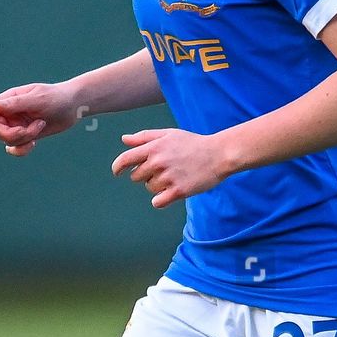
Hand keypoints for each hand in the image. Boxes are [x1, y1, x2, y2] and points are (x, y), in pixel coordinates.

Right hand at [0, 80, 82, 155]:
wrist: (74, 106)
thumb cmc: (56, 97)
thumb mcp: (37, 99)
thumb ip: (16, 103)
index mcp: (8, 100)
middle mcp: (10, 113)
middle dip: (11, 134)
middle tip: (30, 129)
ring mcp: (17, 125)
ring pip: (7, 140)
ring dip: (24, 138)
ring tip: (40, 125)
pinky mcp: (26, 135)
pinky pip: (15, 148)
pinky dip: (21, 150)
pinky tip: (33, 144)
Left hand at [112, 128, 228, 208]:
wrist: (218, 154)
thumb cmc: (193, 143)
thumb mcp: (169, 134)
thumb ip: (144, 137)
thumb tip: (124, 140)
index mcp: (154, 147)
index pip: (125, 159)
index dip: (118, 167)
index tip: (117, 172)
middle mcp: (158, 162)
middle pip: (136, 177)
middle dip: (145, 175)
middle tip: (164, 170)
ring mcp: (168, 177)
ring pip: (149, 189)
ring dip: (158, 186)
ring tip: (175, 177)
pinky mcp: (178, 191)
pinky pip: (157, 202)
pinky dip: (161, 199)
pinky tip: (171, 192)